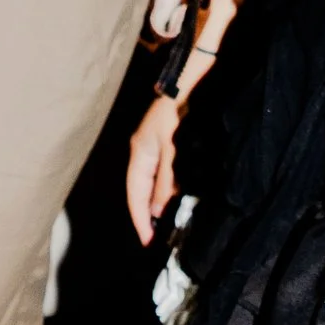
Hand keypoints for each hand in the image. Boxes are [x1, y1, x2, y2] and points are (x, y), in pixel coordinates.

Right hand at [124, 92, 182, 248]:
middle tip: (157, 238)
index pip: (135, 195)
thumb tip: (157, 211)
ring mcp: (153, 148)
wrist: (189, 83)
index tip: (148, 241)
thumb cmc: (178, 114)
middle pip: (140, 191)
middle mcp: (142, 153)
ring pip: (152, 183)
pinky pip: (162, 173)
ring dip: (158, 203)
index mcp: (139, 155)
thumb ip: (165, 182)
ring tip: (167, 224)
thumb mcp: (172, 152)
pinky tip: (175, 198)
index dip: (140, 219)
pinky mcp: (165, 144)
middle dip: (147, 215)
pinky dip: (166, 189)